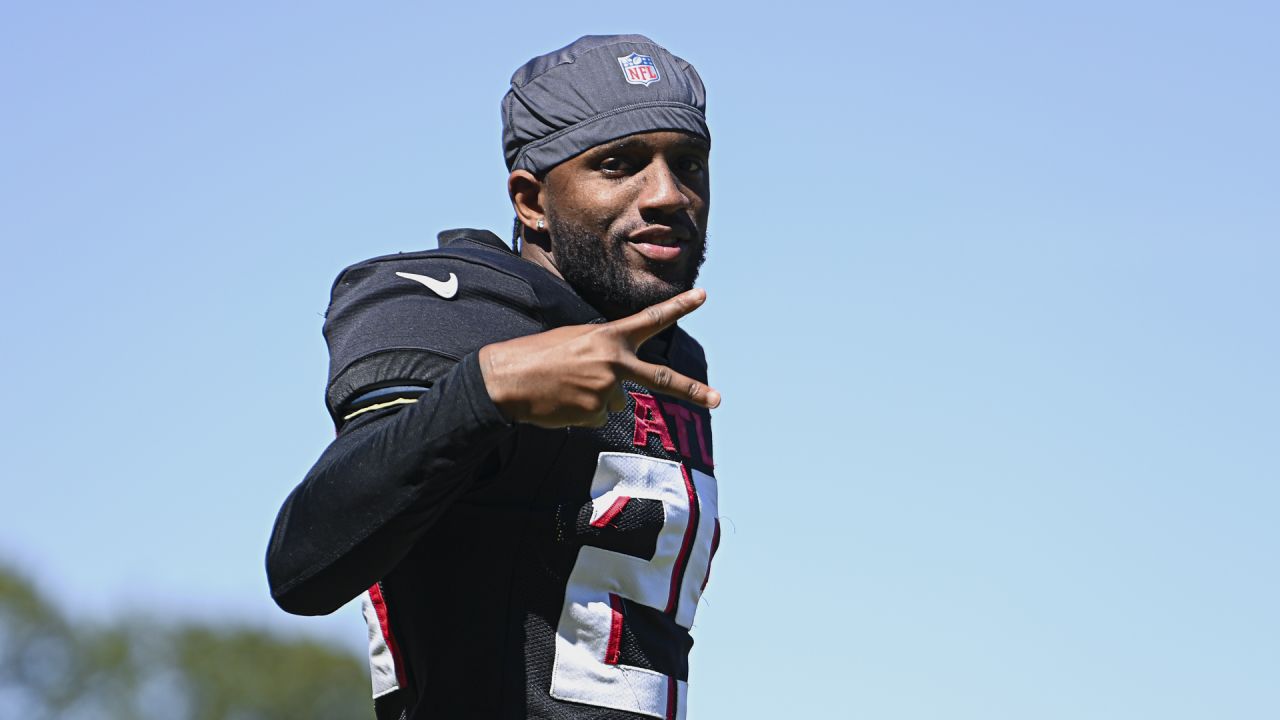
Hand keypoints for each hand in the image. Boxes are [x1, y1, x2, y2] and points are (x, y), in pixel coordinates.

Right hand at [478, 288, 721, 427]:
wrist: (506, 379)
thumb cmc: (538, 355)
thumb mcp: (576, 340)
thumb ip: (606, 356)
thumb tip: (622, 393)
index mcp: (608, 337)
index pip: (650, 319)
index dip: (679, 306)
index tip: (702, 294)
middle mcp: (614, 363)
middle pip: (661, 378)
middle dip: (692, 390)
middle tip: (718, 399)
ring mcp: (606, 390)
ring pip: (616, 402)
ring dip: (596, 399)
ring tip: (566, 388)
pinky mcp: (594, 414)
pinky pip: (598, 417)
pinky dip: (582, 413)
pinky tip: (562, 402)